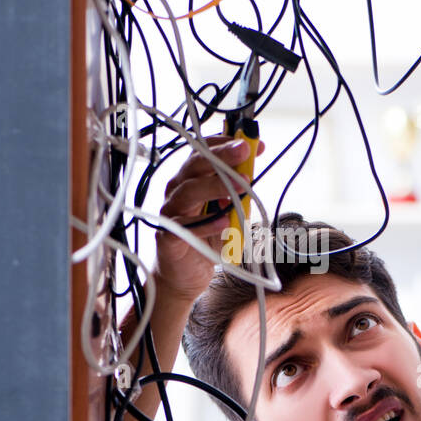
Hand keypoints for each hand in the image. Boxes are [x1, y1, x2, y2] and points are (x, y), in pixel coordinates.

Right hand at [154, 133, 266, 302]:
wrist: (185, 276)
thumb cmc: (205, 239)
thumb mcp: (227, 210)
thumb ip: (236, 191)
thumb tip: (252, 168)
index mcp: (190, 179)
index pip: (202, 151)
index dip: (224, 143)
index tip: (251, 143)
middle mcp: (177, 191)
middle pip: (195, 165)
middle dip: (221, 155)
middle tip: (244, 151)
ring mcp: (170, 213)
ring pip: (189, 191)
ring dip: (217, 185)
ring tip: (242, 185)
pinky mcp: (168, 237)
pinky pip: (185, 227)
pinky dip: (206, 224)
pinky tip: (226, 222)